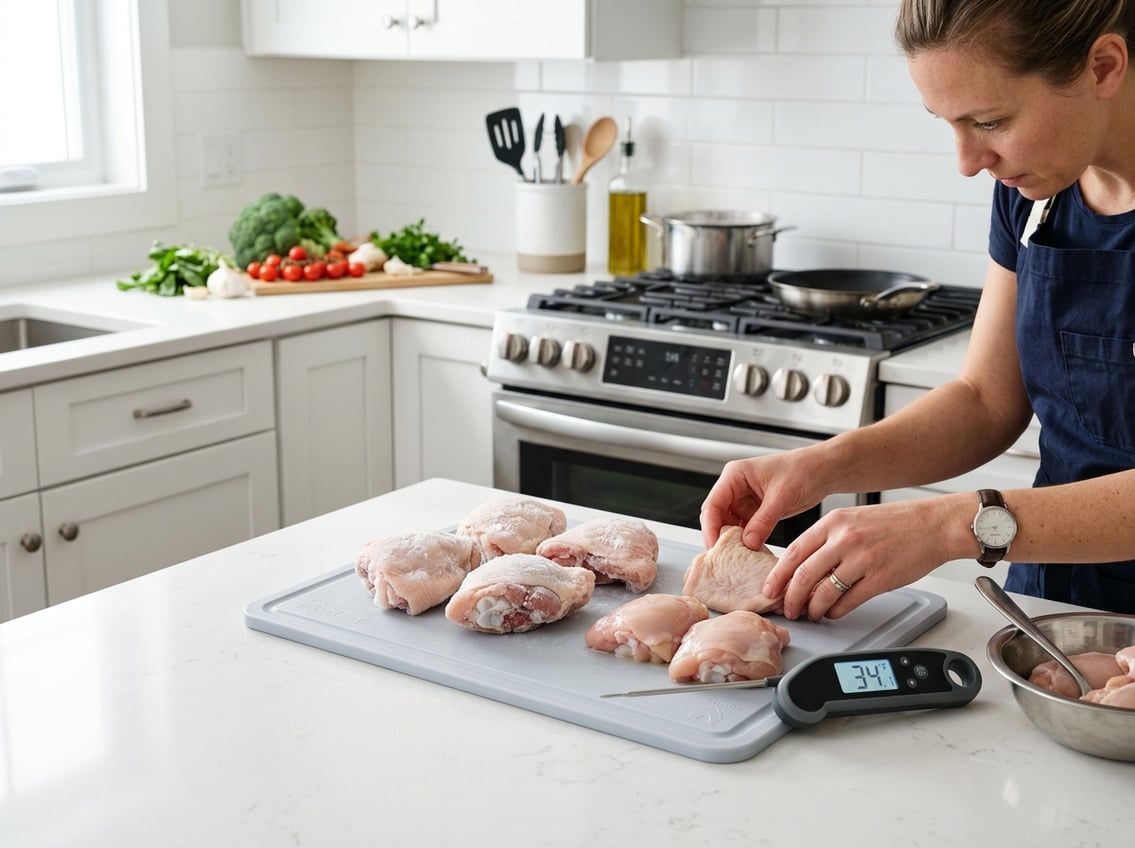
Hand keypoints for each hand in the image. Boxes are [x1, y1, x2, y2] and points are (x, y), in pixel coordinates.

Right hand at [699, 451, 826, 549]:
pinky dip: (746, 542)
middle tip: (724, 556)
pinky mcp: (755, 512)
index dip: (711, 526)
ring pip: (729, 526)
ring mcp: (744, 501)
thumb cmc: (802, 470)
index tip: (715, 545)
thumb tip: (748, 542)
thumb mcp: (782, 496)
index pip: (713, 503)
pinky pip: (744, 530)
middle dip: (719, 536)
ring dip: (733, 541)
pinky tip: (750, 552)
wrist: (822, 471)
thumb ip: (763, 520)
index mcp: (735, 475)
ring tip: (737, 557)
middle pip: (717, 516)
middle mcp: (735, 488)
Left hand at [762, 500, 950, 620]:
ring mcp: (862, 559)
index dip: (777, 575)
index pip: (794, 552)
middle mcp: (844, 539)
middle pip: (803, 575)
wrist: (932, 525)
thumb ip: (827, 539)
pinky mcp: (880, 579)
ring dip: (813, 608)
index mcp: (833, 522)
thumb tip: (802, 567)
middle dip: (790, 598)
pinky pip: (848, 601)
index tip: (770, 589)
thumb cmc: (893, 524)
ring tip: (811, 614)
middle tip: (788, 609)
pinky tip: (833, 612)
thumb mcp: (852, 520)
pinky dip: (836, 611)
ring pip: (824, 592)